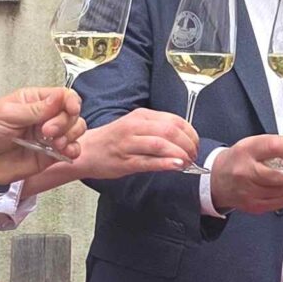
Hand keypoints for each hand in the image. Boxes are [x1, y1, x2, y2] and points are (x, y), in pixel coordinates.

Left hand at [0, 86, 83, 186]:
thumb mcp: (6, 115)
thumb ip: (35, 109)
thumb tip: (59, 97)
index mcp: (33, 101)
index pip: (62, 95)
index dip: (71, 101)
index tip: (70, 109)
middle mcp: (43, 117)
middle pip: (71, 113)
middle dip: (65, 122)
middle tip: (46, 132)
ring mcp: (47, 136)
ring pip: (74, 130)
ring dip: (71, 136)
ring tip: (56, 144)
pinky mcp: (48, 155)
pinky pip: (70, 150)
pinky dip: (73, 150)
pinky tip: (65, 152)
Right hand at [22, 109, 198, 190]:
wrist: (87, 151)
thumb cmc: (113, 140)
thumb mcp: (136, 126)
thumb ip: (157, 129)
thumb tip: (183, 138)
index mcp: (141, 116)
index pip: (174, 120)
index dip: (190, 132)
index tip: (196, 143)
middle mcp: (135, 127)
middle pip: (170, 131)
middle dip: (188, 144)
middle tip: (194, 155)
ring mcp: (129, 144)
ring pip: (161, 145)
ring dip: (180, 154)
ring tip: (187, 161)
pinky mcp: (125, 161)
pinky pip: (149, 161)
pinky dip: (166, 163)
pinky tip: (177, 166)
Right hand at [208, 133, 282, 213]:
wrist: (218, 179)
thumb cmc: (238, 160)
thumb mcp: (256, 143)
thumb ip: (281, 139)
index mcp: (246, 150)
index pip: (273, 147)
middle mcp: (245, 171)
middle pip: (280, 174)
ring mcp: (248, 191)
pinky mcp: (254, 205)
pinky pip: (281, 202)